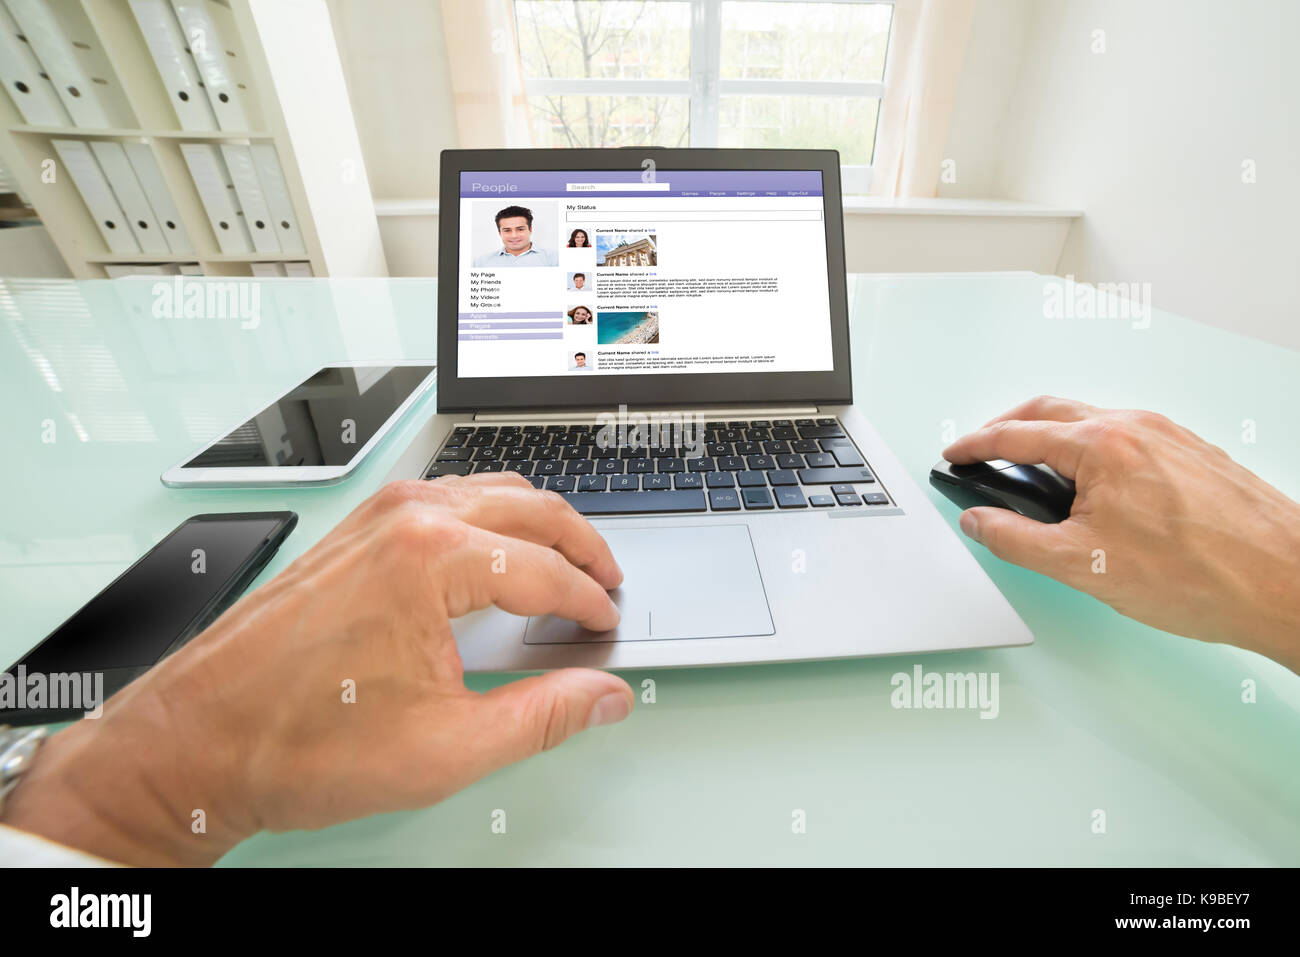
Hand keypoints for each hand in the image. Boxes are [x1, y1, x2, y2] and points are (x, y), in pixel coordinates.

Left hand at [1, 474, 632, 864]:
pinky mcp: (354, 530)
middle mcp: (404, 519)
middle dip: (581, 546)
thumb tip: (602, 695)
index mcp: (431, 558)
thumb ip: (544, 717)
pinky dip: (491, 520)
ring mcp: (374, 517)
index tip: (605, 627)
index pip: (547, 569)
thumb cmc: (294, 741)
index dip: (589, 602)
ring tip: (564, 569)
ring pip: (489, 492)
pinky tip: (497, 557)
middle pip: (530, 509)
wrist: (195, 741)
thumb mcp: (446, 748)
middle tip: (606, 585)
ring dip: (538, 526)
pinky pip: (446, 498)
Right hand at [943, 396, 1299, 670]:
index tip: (954, 454)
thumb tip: (979, 522)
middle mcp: (1137, 427)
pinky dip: (1092, 450)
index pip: (1018, 436)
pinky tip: (1094, 487)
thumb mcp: (1082, 566)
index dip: (975, 446)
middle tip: (983, 451)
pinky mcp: (1194, 455)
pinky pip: (1127, 438)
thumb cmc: (1201, 576)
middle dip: (1008, 428)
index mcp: (1103, 445)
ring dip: (1053, 438)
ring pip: (1093, 422)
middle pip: (1052, 412)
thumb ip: (1016, 540)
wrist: (1286, 583)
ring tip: (1034, 474)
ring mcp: (1170, 437)